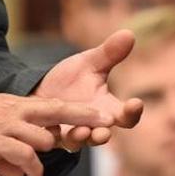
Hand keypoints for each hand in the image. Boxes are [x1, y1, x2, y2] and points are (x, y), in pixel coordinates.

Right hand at [0, 93, 111, 175]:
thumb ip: (6, 146)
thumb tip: (19, 168)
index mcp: (11, 104)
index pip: (51, 104)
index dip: (76, 109)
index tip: (98, 113)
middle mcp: (12, 110)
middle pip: (57, 111)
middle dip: (83, 118)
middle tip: (106, 124)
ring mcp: (4, 124)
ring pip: (42, 138)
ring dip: (44, 158)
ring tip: (35, 174)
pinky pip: (24, 156)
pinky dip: (32, 170)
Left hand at [34, 29, 143, 149]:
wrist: (39, 91)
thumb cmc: (69, 80)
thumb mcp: (88, 63)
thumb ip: (109, 53)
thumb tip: (128, 33)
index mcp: (106, 108)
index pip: (126, 116)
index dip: (133, 112)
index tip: (136, 103)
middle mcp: (92, 125)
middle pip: (104, 134)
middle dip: (105, 133)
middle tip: (106, 130)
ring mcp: (72, 132)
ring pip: (80, 142)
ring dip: (82, 138)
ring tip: (82, 131)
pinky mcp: (51, 136)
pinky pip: (55, 141)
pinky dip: (55, 136)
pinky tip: (52, 128)